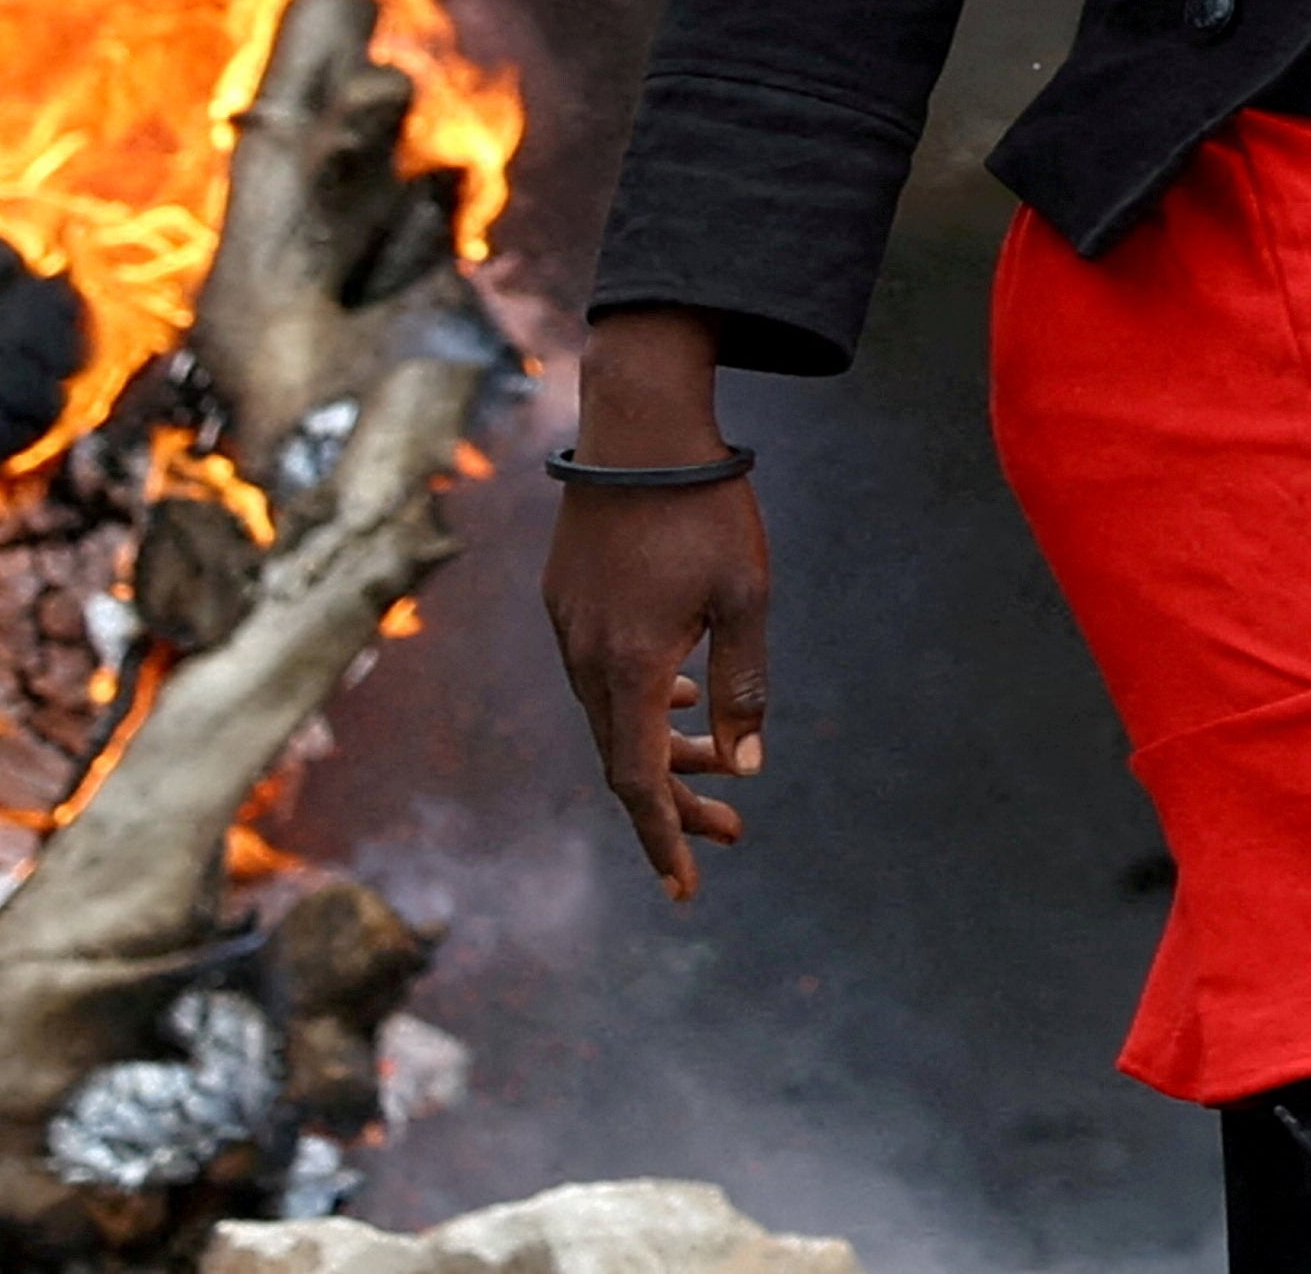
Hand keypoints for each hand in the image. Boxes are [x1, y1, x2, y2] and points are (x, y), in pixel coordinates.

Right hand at [538, 309, 768, 899]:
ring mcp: (567, 624)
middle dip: (673, 804)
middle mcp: (585, 655)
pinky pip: (595, 674)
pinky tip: (676, 693)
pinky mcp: (563, 596)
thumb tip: (745, 769)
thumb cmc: (704, 506)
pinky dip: (636, 702)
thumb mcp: (747, 598)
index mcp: (629, 666)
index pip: (638, 784)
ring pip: (608, 715)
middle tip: (732, 829)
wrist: (639, 420)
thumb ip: (745, 688)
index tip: (685, 889)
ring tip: (713, 761)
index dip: (663, 840)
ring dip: (657, 749)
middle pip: (621, 760)